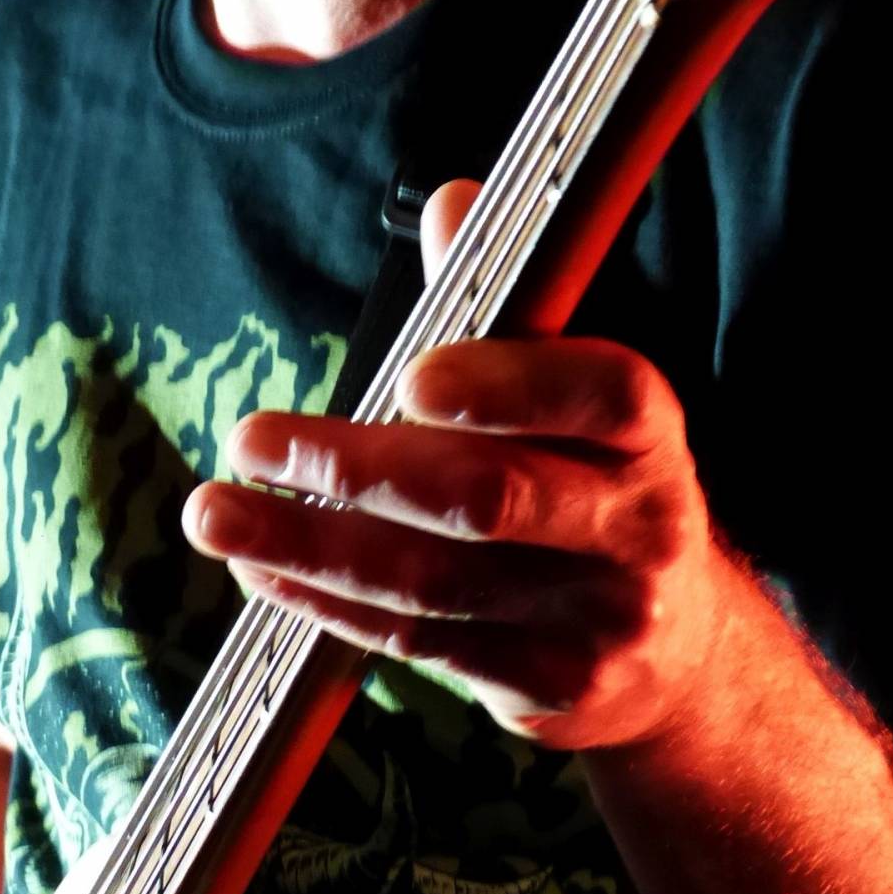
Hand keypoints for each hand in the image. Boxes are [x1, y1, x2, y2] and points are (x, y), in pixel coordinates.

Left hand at [182, 179, 731, 751]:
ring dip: (308, 546)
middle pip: (488, 498)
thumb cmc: (590, 480)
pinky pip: (420, 644)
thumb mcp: (572, 392)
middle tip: (253, 440)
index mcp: (646, 429)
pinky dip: (329, 604)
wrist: (677, 652)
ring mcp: (595, 619)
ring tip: (216, 514)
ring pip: (433, 581)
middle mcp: (638, 525)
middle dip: (355, 467)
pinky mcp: (546, 689)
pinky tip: (264, 570)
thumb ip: (503, 306)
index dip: (506, 383)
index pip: (597, 393)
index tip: (410, 377)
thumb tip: (451, 204)